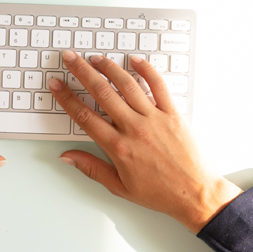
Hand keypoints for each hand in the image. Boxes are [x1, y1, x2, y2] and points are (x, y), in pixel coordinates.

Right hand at [50, 51, 239, 232]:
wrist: (195, 193)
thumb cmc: (160, 193)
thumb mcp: (120, 187)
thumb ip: (91, 168)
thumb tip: (67, 157)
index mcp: (118, 148)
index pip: (84, 116)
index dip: (67, 98)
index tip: (57, 85)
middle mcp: (135, 129)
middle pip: (102, 93)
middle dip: (82, 72)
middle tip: (70, 58)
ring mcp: (154, 118)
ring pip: (127, 85)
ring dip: (109, 68)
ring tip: (96, 58)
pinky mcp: (173, 113)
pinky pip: (158, 86)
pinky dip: (146, 70)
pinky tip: (135, 60)